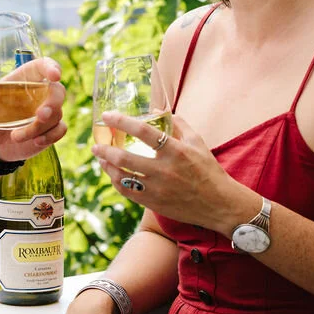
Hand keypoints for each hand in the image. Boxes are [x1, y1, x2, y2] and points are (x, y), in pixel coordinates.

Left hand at [0, 57, 66, 161]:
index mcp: (24, 80)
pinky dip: (49, 137)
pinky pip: (60, 130)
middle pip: (58, 92)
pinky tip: (35, 142)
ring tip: (16, 137)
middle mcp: (39, 94)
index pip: (44, 67)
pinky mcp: (50, 129)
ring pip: (56, 115)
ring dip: (38, 128)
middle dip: (52, 104)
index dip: (52, 67)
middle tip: (40, 115)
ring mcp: (47, 112)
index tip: (55, 75)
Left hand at [91, 112, 255, 232]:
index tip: (107, 116)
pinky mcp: (154, 203)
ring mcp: (157, 188)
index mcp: (175, 150)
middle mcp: (164, 170)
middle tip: (96, 144)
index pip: (142, 131)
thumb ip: (178, 124)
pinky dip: (117, 182)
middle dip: (105, 149)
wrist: (218, 203)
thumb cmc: (208, 170)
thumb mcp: (197, 142)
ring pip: (122, 177)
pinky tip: (113, 175)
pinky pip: (128, 192)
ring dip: (107, 166)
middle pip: (125, 157)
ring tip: (100, 158)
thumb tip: (159, 109)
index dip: (121, 121)